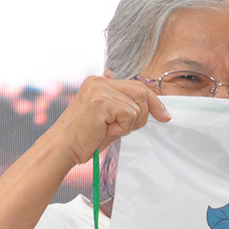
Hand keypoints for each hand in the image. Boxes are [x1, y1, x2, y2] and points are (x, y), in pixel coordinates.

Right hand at [50, 75, 171, 169]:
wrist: (63, 147)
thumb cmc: (85, 137)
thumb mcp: (110, 118)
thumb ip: (126, 108)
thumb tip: (157, 109)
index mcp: (100, 82)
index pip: (136, 85)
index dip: (154, 101)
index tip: (164, 115)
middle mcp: (100, 81)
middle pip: (141, 91)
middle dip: (148, 112)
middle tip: (129, 128)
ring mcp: (100, 89)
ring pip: (138, 107)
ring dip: (128, 124)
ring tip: (108, 129)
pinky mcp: (102, 101)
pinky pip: (130, 115)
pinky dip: (121, 128)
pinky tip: (104, 130)